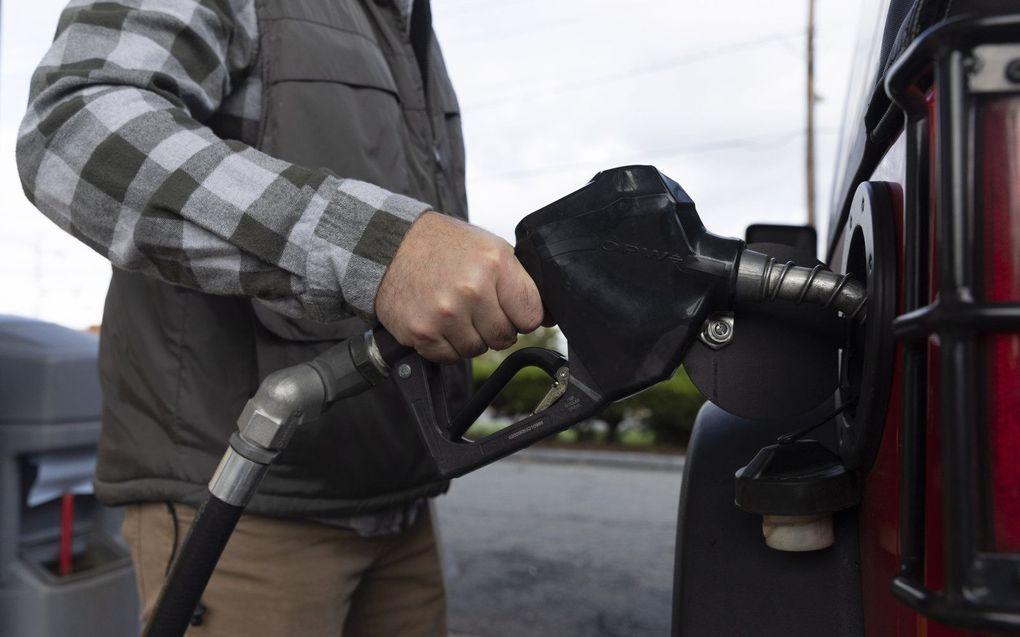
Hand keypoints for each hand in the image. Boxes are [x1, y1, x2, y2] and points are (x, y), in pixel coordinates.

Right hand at [375, 212, 544, 362]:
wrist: (391, 246)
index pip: (531, 316)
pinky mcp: (423, 332)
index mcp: (496, 264)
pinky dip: (446, 345)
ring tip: (454, 311)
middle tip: (475, 307)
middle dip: (494, 327)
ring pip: (478, 350)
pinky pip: (450, 357)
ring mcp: (446, 313)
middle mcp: (472, 289)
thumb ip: (520, 282)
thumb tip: (548, 318)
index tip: (508, 308)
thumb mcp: (490, 249)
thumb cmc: (444, 246)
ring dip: (469, 337)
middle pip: (505, 337)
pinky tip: (438, 321)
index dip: (521, 315)